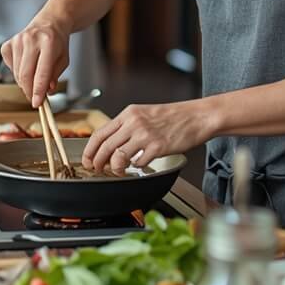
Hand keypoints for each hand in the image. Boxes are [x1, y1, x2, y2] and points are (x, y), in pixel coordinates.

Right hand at [2, 20, 70, 107]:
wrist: (50, 22)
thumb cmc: (58, 43)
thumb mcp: (64, 59)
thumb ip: (55, 76)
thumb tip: (46, 91)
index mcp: (49, 42)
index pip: (41, 73)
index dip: (38, 91)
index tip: (37, 104)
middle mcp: (31, 39)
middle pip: (25, 75)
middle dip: (29, 91)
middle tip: (34, 99)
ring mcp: (17, 40)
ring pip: (16, 73)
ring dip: (24, 83)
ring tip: (33, 80)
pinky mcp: (8, 43)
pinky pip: (10, 67)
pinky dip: (17, 72)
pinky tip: (26, 66)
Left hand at [82, 102, 212, 172]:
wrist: (196, 116)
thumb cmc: (173, 117)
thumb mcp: (144, 114)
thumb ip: (126, 126)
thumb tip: (110, 143)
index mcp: (128, 114)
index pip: (99, 133)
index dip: (89, 150)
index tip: (88, 160)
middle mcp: (134, 123)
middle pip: (105, 147)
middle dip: (97, 163)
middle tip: (97, 170)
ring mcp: (145, 135)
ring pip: (118, 157)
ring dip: (115, 168)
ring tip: (119, 170)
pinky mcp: (158, 147)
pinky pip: (139, 163)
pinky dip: (137, 167)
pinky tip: (141, 164)